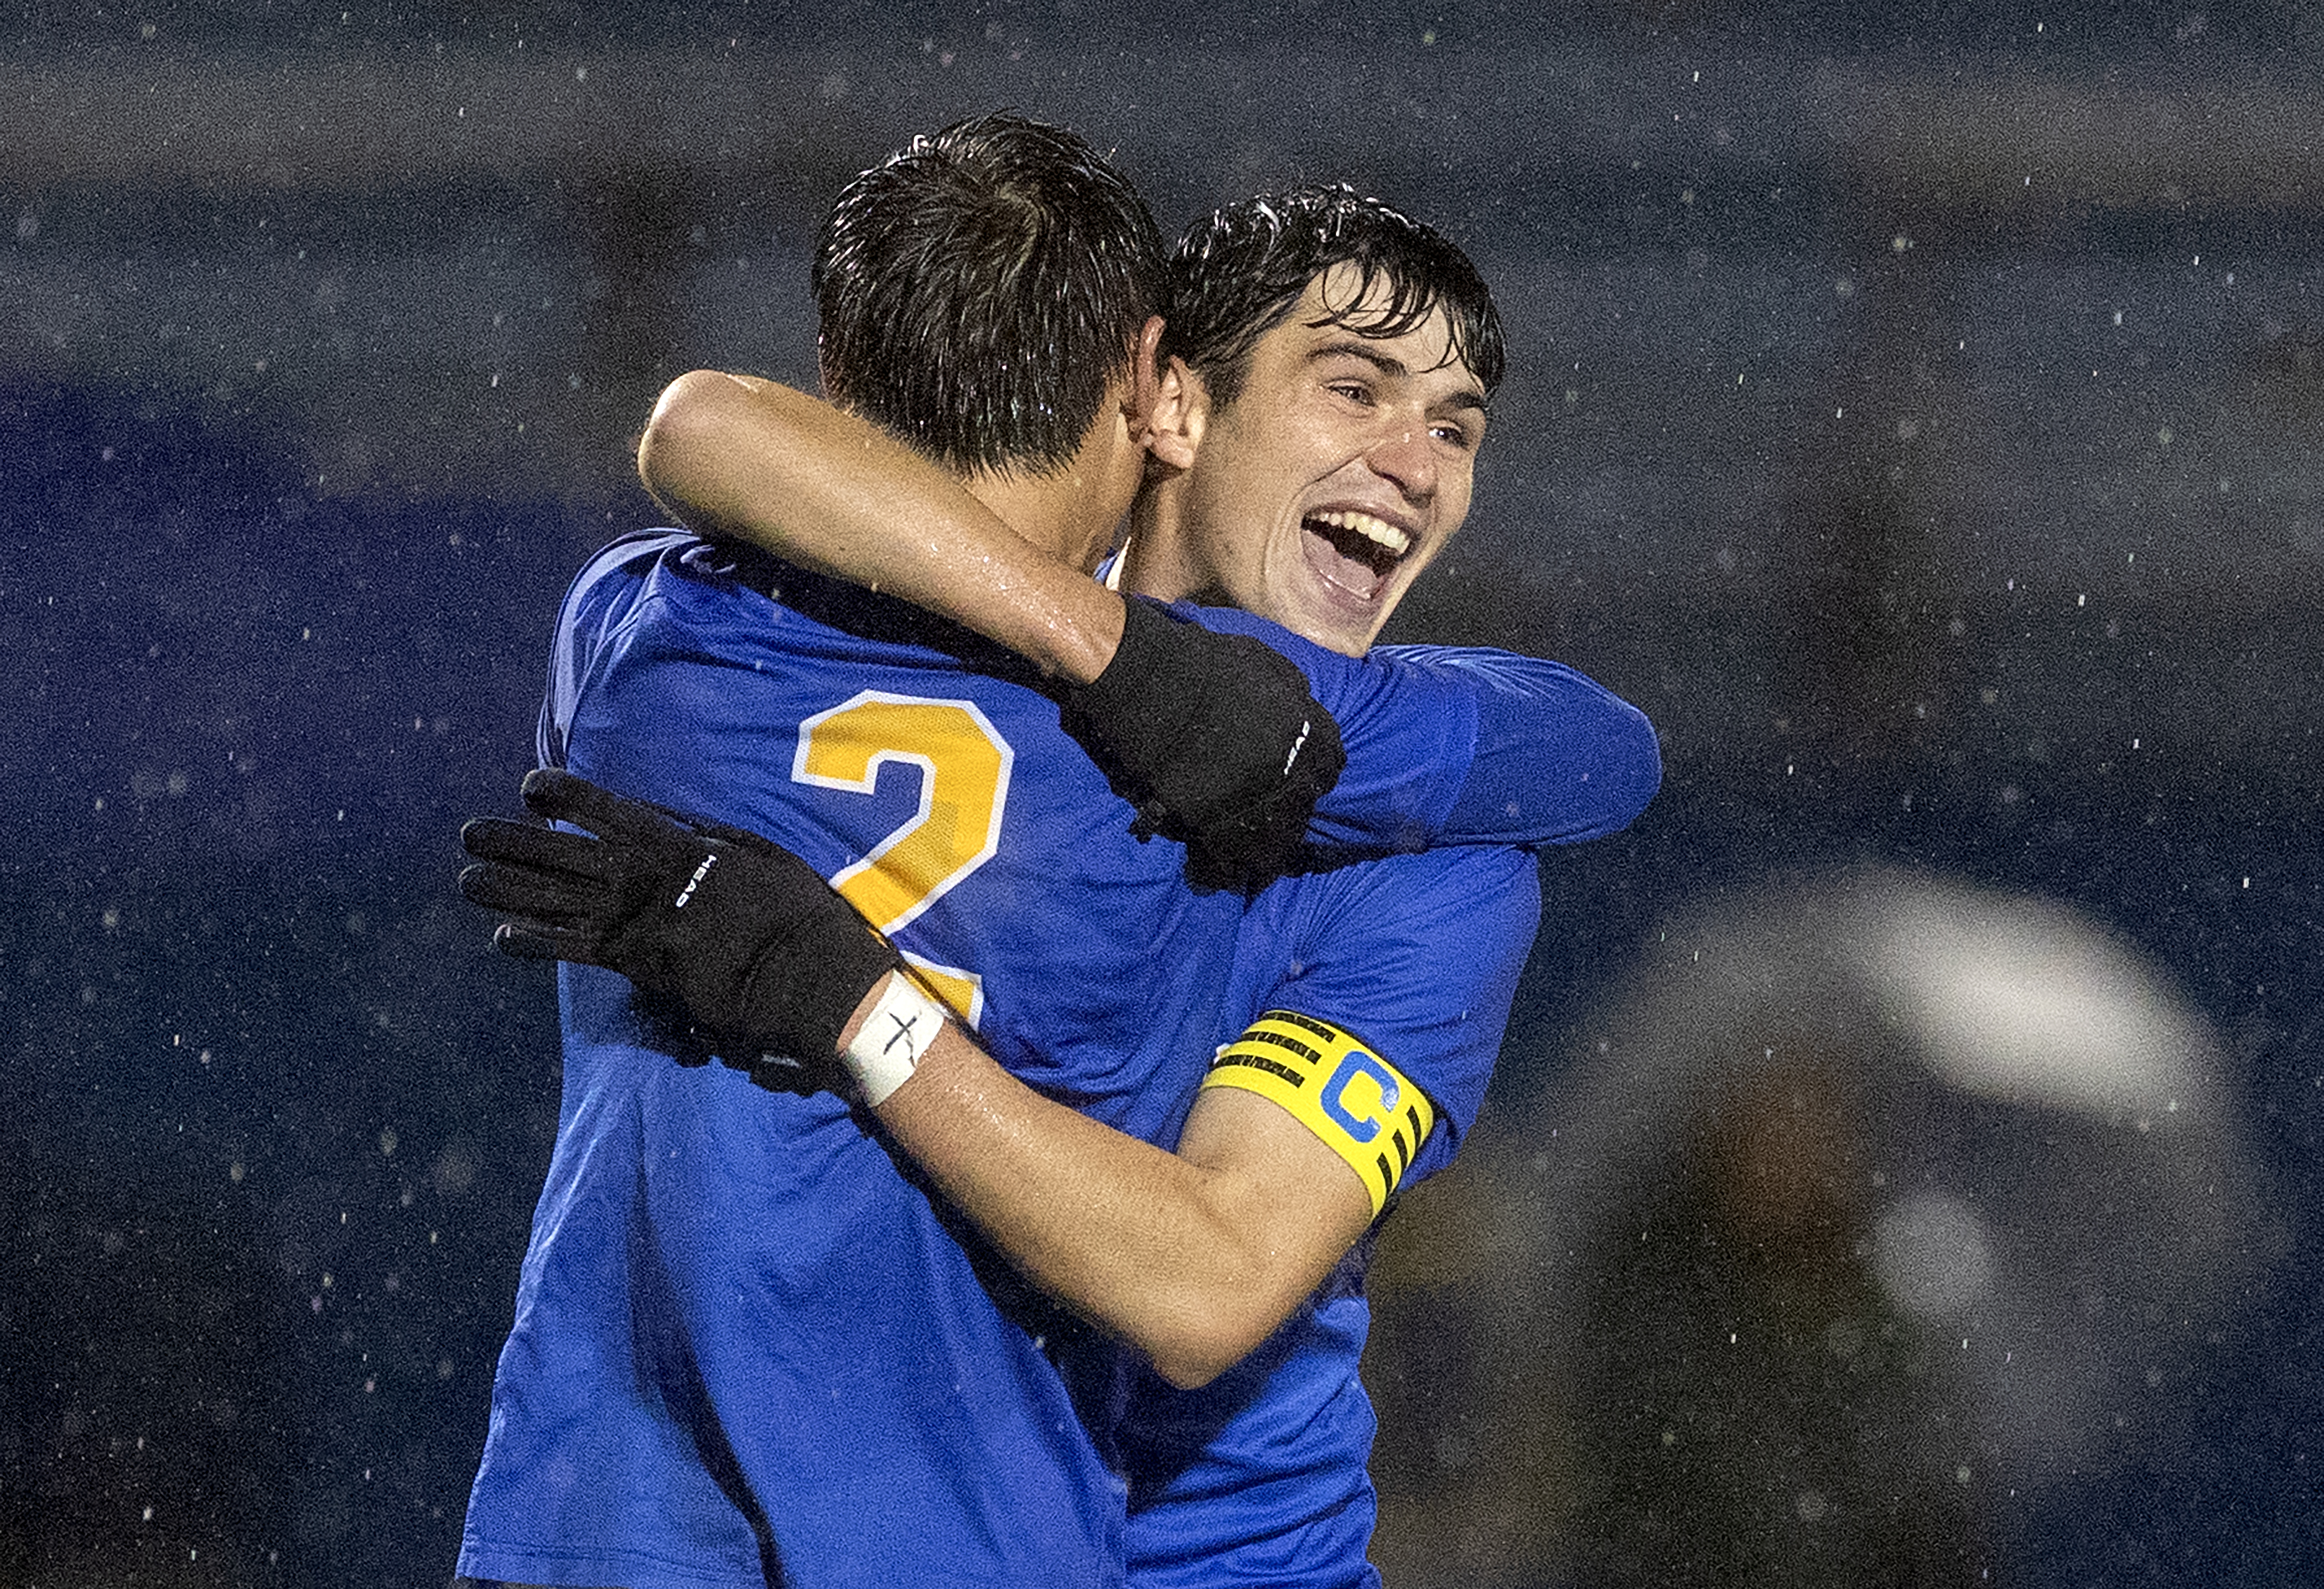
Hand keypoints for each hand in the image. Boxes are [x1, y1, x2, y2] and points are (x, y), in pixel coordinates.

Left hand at [458, 768, 899, 1067]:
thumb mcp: (753, 850)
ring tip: (466, 880)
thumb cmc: (789, 907)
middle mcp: (641, 879)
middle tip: (468, 833)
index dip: (563, 795)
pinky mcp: (633, 963)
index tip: (530, 784)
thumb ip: (704, 834)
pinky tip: (501, 938)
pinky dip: (533, 944)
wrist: (801, 972)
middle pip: (560, 855)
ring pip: (553, 901)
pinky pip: (571, 951)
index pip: (604, 811)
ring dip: (505, 890)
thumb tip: (664, 820)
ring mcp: (633, 922)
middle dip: (510, 842)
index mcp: (672, 844)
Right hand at [1053, 599, 1345, 890]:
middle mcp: (1288, 766)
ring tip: (1241, 868)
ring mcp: (1252, 794)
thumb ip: (1289, 692)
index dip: (1311, 778)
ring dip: (1260, 856)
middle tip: (1265, 826)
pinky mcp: (1213, 816)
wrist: (1146, 678)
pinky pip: (1228, 858)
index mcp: (1304, 728)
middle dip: (1286, 819)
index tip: (1294, 783)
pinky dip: (1218, 871)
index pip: (1330, 767)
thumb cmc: (1199, 662)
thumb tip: (1301, 711)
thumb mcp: (1262, 662)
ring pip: (1272, 844)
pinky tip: (1205, 873)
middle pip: (1302, 810)